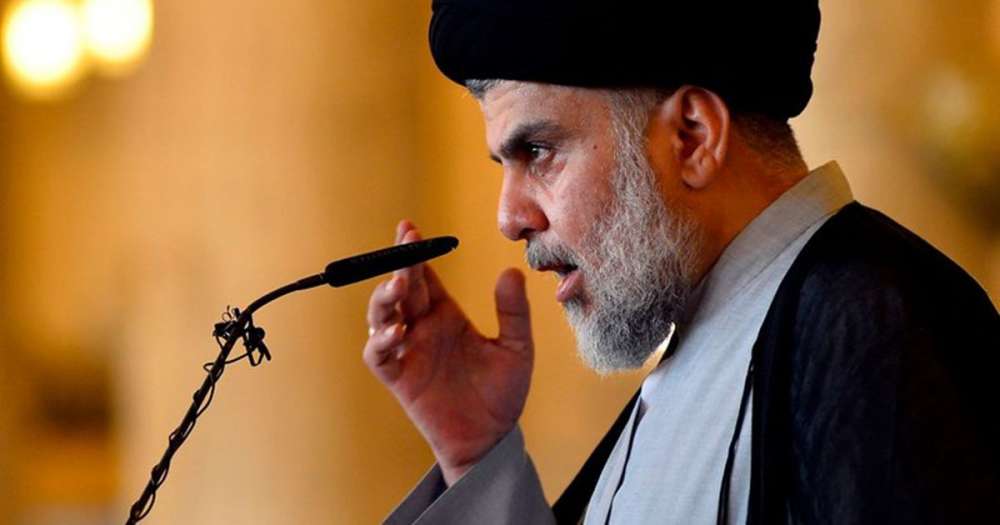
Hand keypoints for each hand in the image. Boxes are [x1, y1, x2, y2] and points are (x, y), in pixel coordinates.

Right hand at [363, 220, 533, 484]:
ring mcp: (408, 352)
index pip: (424, 276)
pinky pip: (378, 355)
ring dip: (384, 298)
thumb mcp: (517, 349)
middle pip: (400, 288)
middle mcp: (422, 328)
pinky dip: (380, 341)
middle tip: (405, 244)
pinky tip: (396, 331)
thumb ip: (514, 313)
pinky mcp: (400, 379)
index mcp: (446, 315)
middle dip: (398, 264)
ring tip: (398, 286)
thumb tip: (512, 272)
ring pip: (380, 316)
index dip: (414, 252)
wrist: (491, 439)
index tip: (411, 229)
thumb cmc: (502, 395)